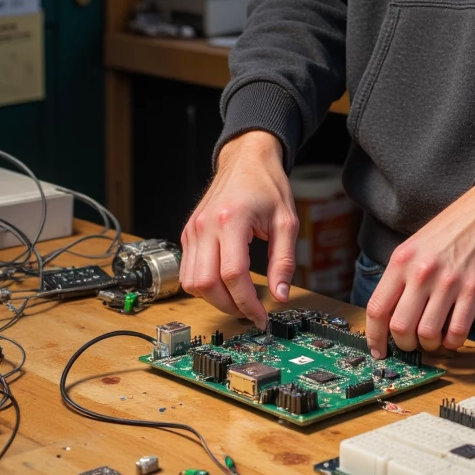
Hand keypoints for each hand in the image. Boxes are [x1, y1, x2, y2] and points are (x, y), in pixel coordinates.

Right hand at [180, 130, 297, 328]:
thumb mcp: (286, 221)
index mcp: (232, 220)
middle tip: (250, 312)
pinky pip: (187, 270)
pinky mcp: (188, 233)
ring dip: (213, 299)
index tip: (261, 316)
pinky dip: (203, 285)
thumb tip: (281, 295)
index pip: (233, 275)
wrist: (246, 158)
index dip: (247, 302)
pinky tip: (224, 283)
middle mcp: (206, 226)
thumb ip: (284, 261)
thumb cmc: (267, 185)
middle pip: (206, 284)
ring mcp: (193, 229)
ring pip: (191, 282)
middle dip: (229, 306)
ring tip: (237, 300)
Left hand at [365, 185, 474, 358]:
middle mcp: (422, 271)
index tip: (379, 350)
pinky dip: (453, 342)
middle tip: (413, 342)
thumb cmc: (457, 226)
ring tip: (435, 338)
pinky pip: (457, 331)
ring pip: (427, 333)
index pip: (377, 308)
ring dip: (430, 344)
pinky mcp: (474, 289)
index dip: (375, 337)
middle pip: (400, 327)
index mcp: (403, 259)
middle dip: (405, 344)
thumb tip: (392, 313)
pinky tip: (454, 336)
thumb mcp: (419, 244)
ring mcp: (448, 281)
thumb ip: (403, 274)